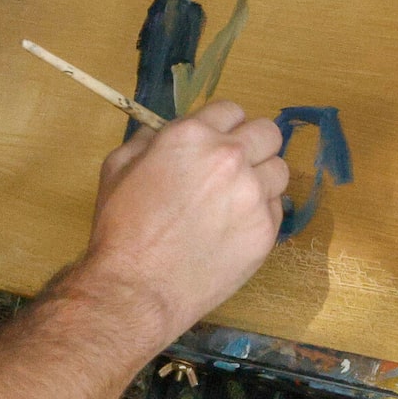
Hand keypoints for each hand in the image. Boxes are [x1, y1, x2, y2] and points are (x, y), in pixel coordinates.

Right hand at [77, 102, 287, 342]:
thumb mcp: (118, 168)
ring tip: (237, 199)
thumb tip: (164, 132)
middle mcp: (230, 158)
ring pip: (280, 170)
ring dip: (262, 178)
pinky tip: (235, 228)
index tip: (216, 143)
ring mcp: (253, 195)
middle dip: (252, 145)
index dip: (223, 126)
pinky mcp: (266, 231)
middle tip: (234, 167)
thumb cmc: (122, 229)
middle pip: (268, 133)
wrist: (138, 288)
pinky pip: (278, 209)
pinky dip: (261, 213)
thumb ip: (148, 140)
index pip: (231, 110)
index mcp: (192, 136)